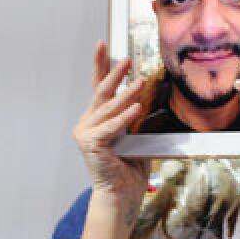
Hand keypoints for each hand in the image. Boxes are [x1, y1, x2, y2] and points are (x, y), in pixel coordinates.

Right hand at [74, 43, 147, 218]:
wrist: (121, 193)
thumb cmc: (131, 167)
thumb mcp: (139, 136)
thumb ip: (140, 117)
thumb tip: (153, 96)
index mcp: (98, 119)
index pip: (100, 87)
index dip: (101, 65)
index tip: (104, 45)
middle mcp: (87, 123)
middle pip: (101, 91)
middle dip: (114, 72)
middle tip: (127, 58)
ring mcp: (86, 133)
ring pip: (109, 108)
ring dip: (126, 94)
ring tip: (140, 81)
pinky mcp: (92, 144)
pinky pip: (112, 126)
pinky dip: (125, 117)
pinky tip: (136, 107)